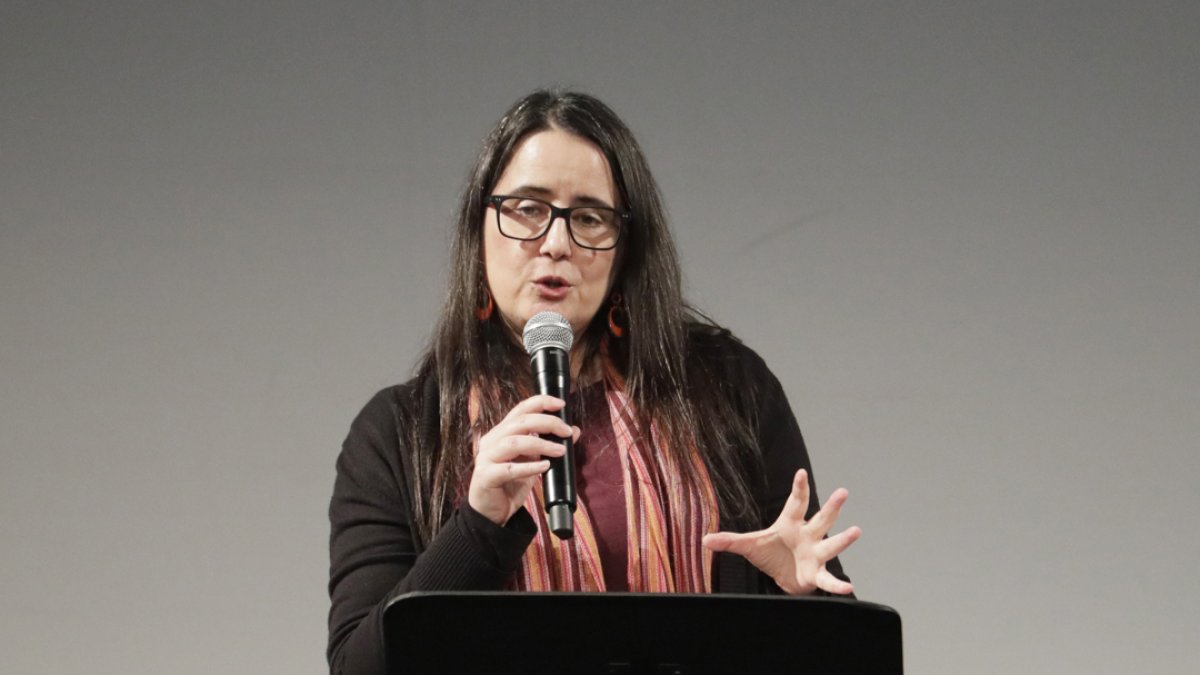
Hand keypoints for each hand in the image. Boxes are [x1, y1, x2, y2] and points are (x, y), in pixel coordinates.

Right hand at [468, 395, 579, 526]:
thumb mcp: (534, 462)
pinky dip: (529, 467)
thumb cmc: (510, 485)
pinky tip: (544, 467)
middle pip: (520, 422)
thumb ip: (549, 445)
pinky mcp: (486, 476)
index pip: (520, 410)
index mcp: (502, 432)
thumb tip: (575, 430)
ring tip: (560, 451)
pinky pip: (508, 469)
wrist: (491, 513)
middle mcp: (491, 440)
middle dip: (547, 423)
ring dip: (541, 444)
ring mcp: (486, 458)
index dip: (541, 403)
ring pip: (514, 442)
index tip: (561, 405)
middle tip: (567, 432)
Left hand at [702, 469, 860, 594]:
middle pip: (821, 519)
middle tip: (843, 492)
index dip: (798, 488)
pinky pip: (828, 579)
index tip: (800, 472)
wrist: (783, 577)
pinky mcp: (816, 573)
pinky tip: (848, 587)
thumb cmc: (771, 554)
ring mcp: (815, 554)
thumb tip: (704, 539)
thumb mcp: (749, 546)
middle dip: (831, 507)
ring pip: (831, 545)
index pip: (796, 503)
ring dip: (843, 539)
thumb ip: (729, 541)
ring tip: (856, 531)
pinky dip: (837, 584)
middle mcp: (807, 536)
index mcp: (790, 524)